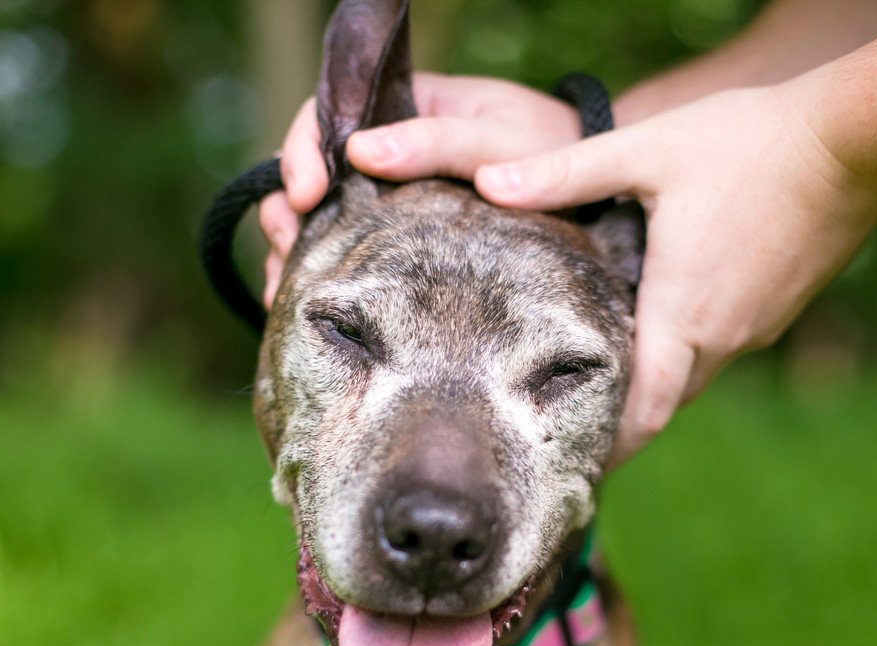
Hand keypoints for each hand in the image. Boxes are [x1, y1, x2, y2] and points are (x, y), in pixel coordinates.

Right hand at [257, 73, 581, 305]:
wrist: (593, 190)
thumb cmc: (550, 150)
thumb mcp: (499, 140)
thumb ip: (436, 142)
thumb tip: (361, 151)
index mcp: (400, 108)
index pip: (324, 116)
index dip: (301, 153)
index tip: (306, 195)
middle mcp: (383, 152)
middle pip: (308, 174)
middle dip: (287, 213)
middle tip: (287, 251)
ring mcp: (386, 198)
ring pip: (317, 219)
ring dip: (292, 251)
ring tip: (283, 291)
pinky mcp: (396, 240)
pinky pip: (344, 252)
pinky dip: (320, 275)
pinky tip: (305, 305)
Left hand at [473, 85, 876, 464]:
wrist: (858, 138)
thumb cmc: (749, 143)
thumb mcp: (646, 152)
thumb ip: (565, 174)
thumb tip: (488, 182)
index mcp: (684, 313)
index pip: (645, 411)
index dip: (610, 447)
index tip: (574, 466)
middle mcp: (725, 334)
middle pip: (665, 399)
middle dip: (625, 419)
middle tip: (575, 421)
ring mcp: (760, 324)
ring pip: (696, 371)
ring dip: (658, 379)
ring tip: (612, 372)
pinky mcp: (782, 305)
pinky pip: (726, 343)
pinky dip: (691, 346)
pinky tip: (669, 314)